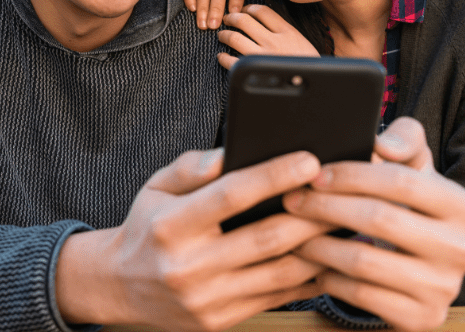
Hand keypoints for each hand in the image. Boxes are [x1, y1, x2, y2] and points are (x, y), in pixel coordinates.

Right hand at [55, 149, 333, 331]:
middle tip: (341, 191)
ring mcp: (206, 300)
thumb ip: (193, 166)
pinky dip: (306, 277)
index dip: (274, 175)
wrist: (121, 286)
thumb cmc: (148, 227)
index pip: (231, 195)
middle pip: (266, 237)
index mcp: (172, 226)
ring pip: (279, 273)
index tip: (309, 159)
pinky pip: (276, 298)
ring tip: (343, 222)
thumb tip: (230, 150)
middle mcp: (188, 267)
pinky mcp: (220, 322)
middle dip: (311, 213)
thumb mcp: (157, 186)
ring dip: (317, 246)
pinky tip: (325, 256)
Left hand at [217, 4, 319, 69]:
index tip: (243, 10)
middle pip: (244, 20)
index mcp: (287, 32)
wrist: (314, 87)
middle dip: (232, 17)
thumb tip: (267, 19)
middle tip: (227, 19)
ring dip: (224, 35)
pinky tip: (222, 57)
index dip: (248, 8)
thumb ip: (285, 31)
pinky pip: (231, 61)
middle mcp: (274, 41)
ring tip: (222, 35)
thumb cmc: (307, 66)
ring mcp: (262, 57)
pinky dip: (223, 58)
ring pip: (235, 38)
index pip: (262, 11)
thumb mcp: (301, 42)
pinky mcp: (254, 73)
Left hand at [283, 118, 464, 331]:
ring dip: (320, 244)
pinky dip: (330, 277)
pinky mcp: (422, 319)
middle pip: (380, 219)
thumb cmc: (410, 203)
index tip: (315, 174)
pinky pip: (362, 296)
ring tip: (295, 231)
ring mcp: (443, 289)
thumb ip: (403, 139)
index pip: (401, 181)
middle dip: (327, 207)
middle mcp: (460, 249)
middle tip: (293, 201)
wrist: (430, 263)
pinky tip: (315, 263)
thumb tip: (382, 145)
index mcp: (462, 205)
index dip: (352, 175)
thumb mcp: (415, 165)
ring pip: (365, 261)